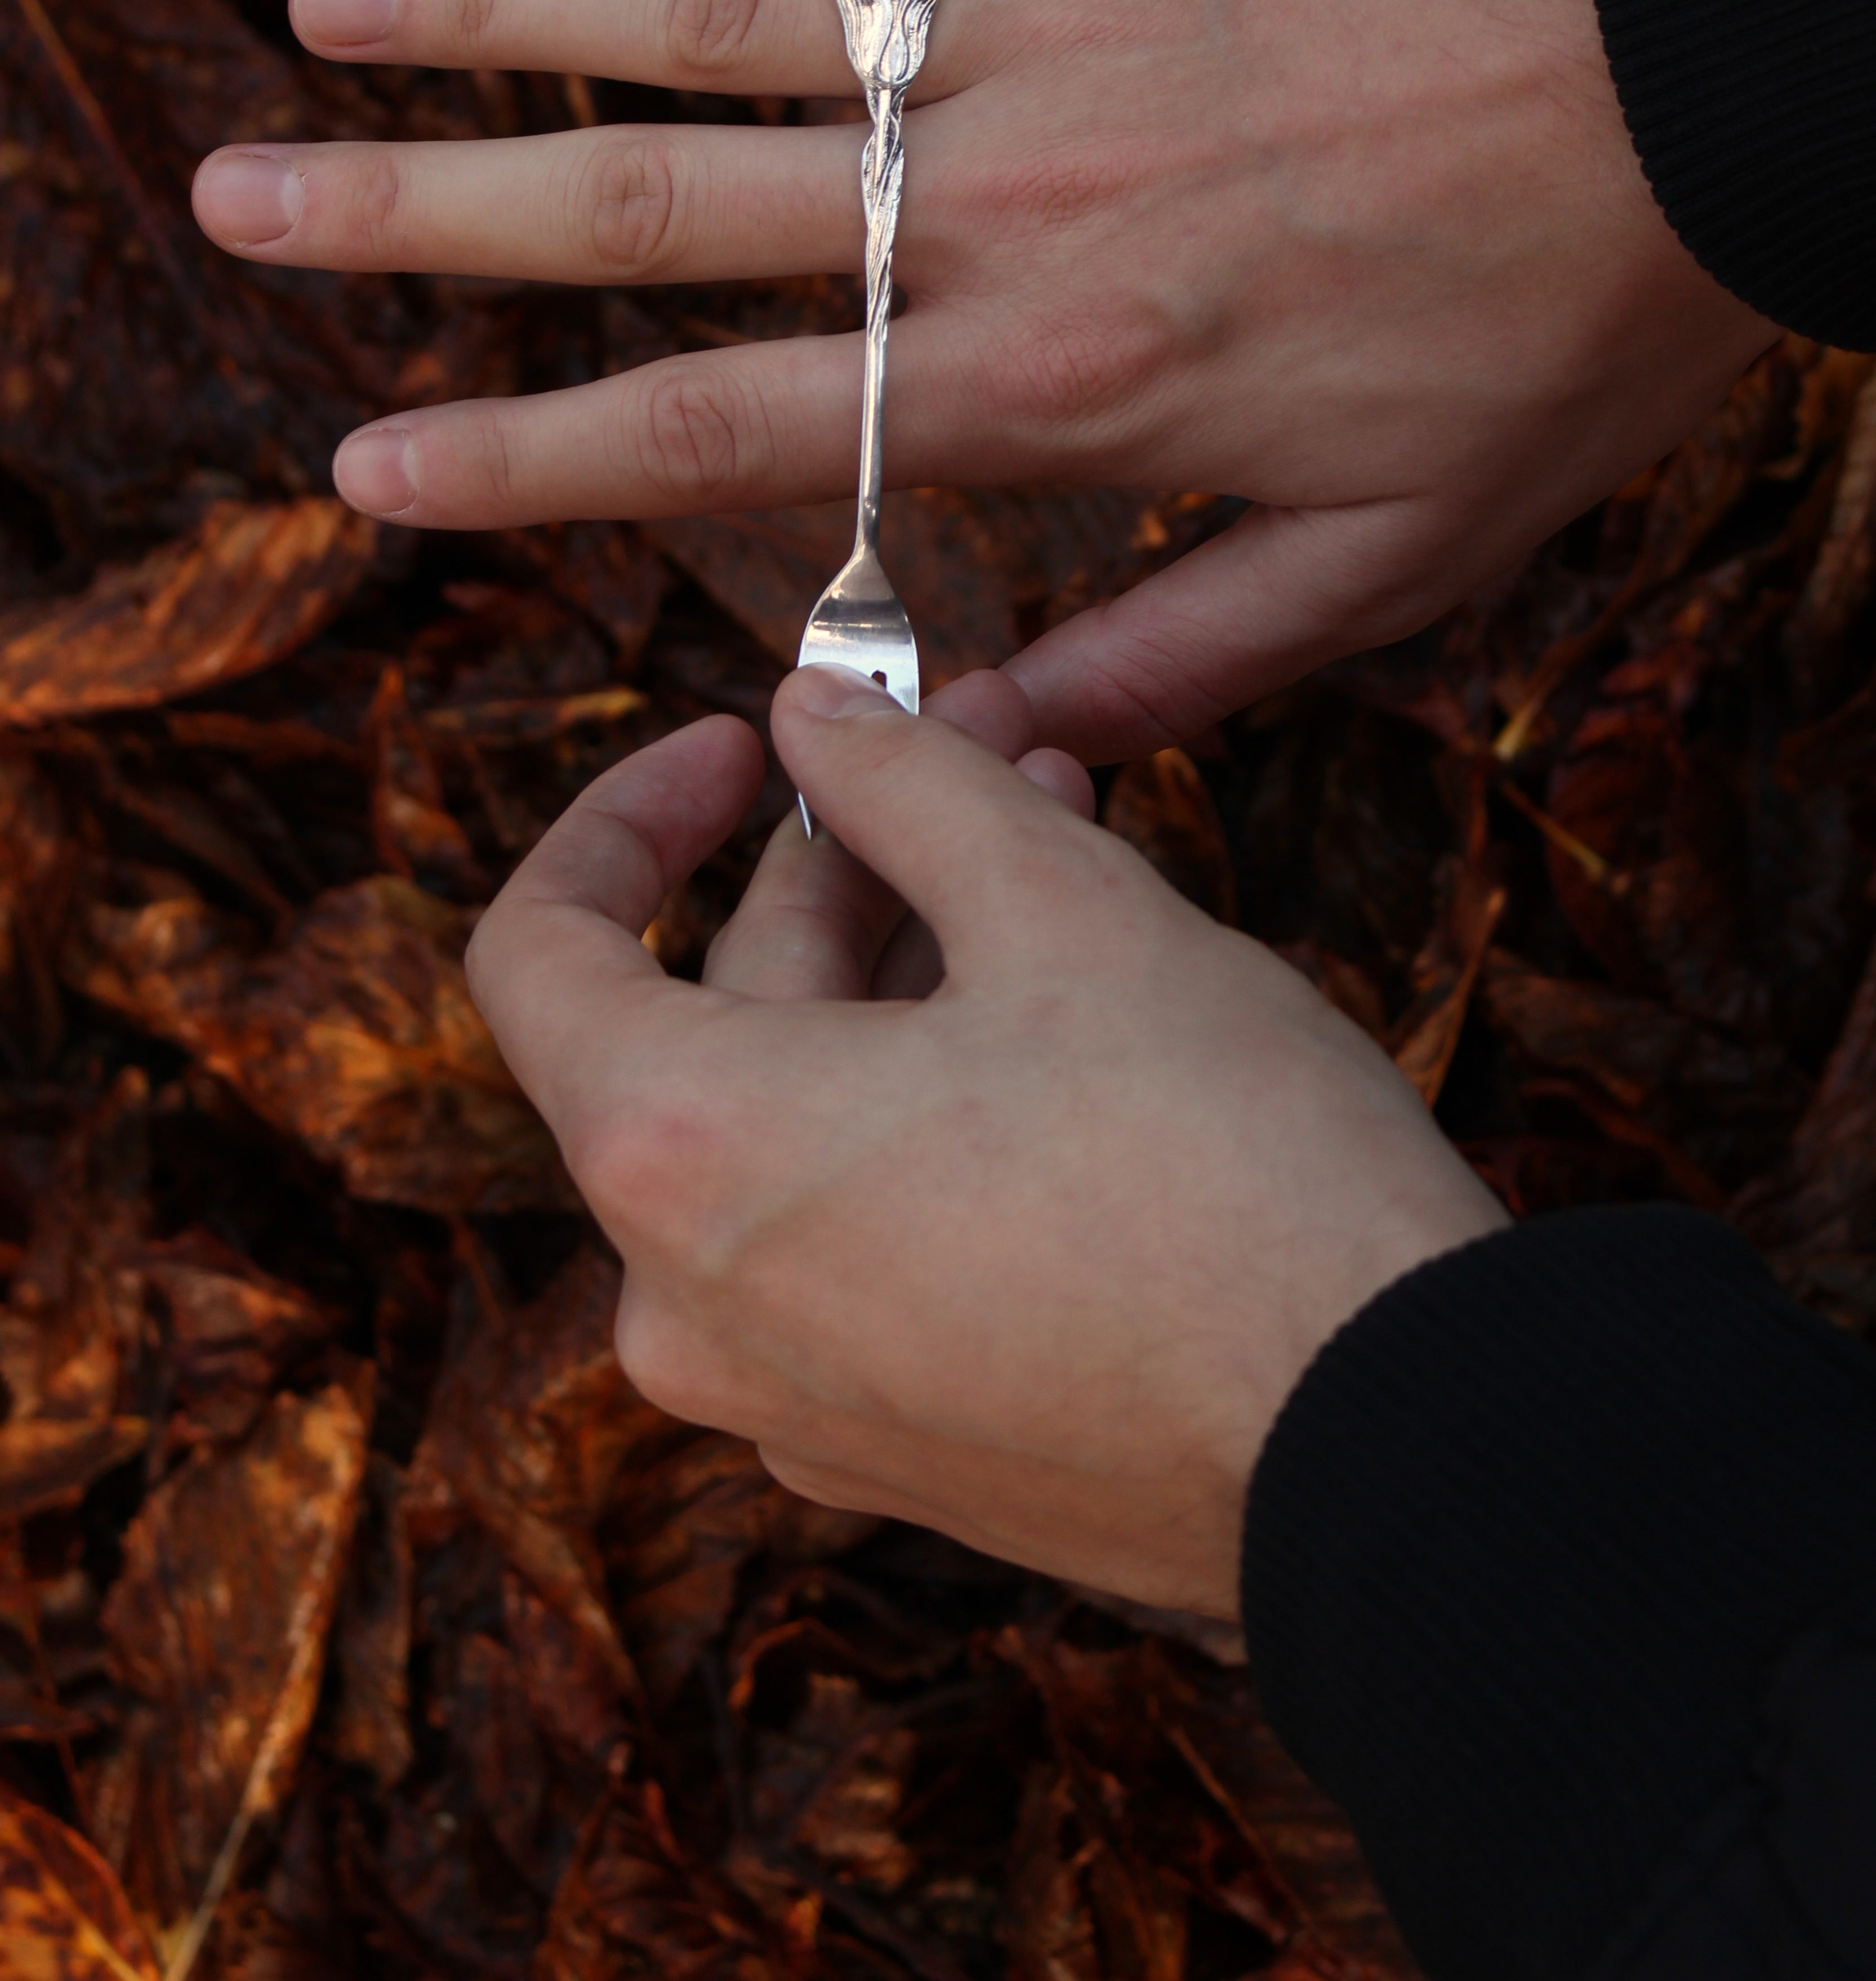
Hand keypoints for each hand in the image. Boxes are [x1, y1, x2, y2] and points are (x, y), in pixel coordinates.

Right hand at [192, 0, 1774, 758]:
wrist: (1713, 88)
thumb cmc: (1556, 331)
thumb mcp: (1397, 563)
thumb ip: (1177, 655)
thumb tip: (990, 730)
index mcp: (1057, 377)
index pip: (727, 431)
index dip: (525, 455)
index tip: (365, 464)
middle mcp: (1005, 196)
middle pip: (660, 209)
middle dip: (430, 216)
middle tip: (240, 201)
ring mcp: (1050, 14)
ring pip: (731, 7)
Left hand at [464, 663, 1503, 1615]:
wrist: (1390, 1453)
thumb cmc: (1220, 1167)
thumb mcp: (1061, 908)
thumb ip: (903, 782)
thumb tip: (808, 716)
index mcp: (679, 1157)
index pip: (535, 952)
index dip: (624, 817)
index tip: (738, 744)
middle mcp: (691, 1307)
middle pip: (710, 1029)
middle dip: (848, 868)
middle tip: (984, 746)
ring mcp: (791, 1404)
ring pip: (802, 1133)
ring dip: (910, 976)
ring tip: (1057, 847)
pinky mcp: (901, 1453)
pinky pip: (861, 1244)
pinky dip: (929, 1117)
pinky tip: (1066, 1027)